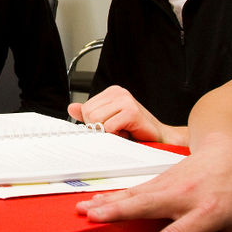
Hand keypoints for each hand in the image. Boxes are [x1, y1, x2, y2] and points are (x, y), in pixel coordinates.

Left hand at [68, 86, 184, 144]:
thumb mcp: (108, 121)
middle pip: (89, 114)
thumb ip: (89, 114)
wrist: (160, 139)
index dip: (94, 123)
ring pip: (97, 120)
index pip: (85, 108)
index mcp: (111, 92)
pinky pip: (110, 127)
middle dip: (100, 128)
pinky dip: (117, 136)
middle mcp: (118, 92)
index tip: (111, 126)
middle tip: (118, 130)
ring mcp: (126, 100)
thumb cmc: (135, 131)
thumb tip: (72, 108)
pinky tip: (129, 133)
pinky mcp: (132, 112)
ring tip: (123, 131)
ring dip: (109, 133)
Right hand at [75, 134, 231, 231]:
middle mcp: (185, 196)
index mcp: (208, 211)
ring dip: (108, 202)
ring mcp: (170, 184)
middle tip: (95, 217)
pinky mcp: (160, 178)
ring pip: (135, 195)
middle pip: (147, 205)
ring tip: (86, 209)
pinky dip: (114, 196)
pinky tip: (98, 200)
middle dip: (118, 212)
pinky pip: (134, 189)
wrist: (230, 152)